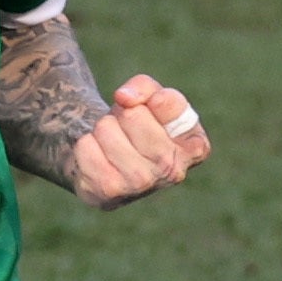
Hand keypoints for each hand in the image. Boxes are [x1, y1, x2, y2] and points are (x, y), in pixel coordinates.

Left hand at [67, 75, 207, 210]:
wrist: (108, 161)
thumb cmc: (136, 125)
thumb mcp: (149, 98)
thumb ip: (145, 87)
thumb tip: (125, 98)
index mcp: (195, 147)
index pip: (168, 102)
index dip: (152, 97)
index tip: (152, 107)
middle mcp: (174, 171)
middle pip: (133, 115)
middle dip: (122, 113)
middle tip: (126, 128)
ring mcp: (142, 185)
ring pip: (106, 129)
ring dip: (102, 128)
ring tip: (112, 142)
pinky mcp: (109, 192)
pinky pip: (86, 146)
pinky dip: (86, 144)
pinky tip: (99, 157)